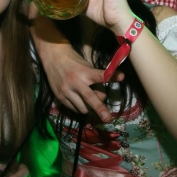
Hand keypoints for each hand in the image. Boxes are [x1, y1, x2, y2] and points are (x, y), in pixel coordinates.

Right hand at [30, 6, 121, 122]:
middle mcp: (75, 82)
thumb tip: (101, 97)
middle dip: (100, 109)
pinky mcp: (59, 97)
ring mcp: (66, 91)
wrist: (53, 58)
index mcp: (84, 72)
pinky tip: (79, 100)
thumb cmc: (74, 61)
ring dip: (89, 107)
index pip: (100, 75)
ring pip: (82, 108)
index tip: (122, 76)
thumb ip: (94, 81)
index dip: (112, 77)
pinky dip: (79, 107)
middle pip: (90, 98)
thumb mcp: (86, 66)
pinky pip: (73, 109)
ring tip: (88, 100)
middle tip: (107, 118)